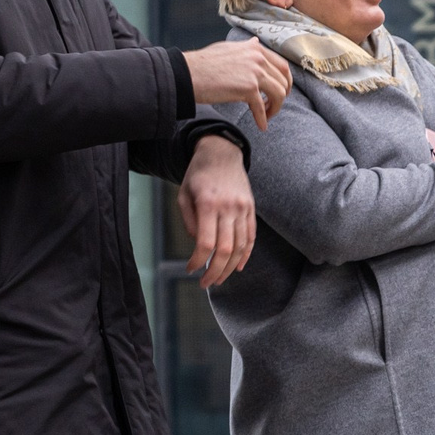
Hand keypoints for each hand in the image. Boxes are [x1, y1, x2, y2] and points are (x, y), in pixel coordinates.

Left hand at [177, 135, 254, 288]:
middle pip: (225, 250)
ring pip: (241, 247)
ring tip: (219, 278)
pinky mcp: (251, 208)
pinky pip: (251, 237)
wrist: (222, 152)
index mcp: (208, 204)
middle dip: (215, 271)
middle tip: (205, 283)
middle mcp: (228, 207)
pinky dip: (246, 254)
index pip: (205, 243)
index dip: (198, 261)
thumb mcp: (183, 194)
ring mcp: (243, 208)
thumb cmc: (198, 174)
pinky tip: (238, 267)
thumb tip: (197, 245)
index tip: (191, 269)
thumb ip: (188, 221)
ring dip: (230, 267)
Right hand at [183, 41, 292, 129]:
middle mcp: (258, 57)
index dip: (285, 81)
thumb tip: (255, 43)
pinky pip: (261, 108)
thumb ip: (245, 48)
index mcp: (255, 48)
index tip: (282, 91)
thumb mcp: (228, 48)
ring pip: (278, 94)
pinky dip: (263, 119)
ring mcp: (254, 72)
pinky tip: (261, 126)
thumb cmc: (203, 64)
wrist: (189, 74)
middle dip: (282, 95)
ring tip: (266, 115)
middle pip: (283, 80)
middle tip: (274, 105)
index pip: (282, 65)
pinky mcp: (248, 88)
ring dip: (274, 108)